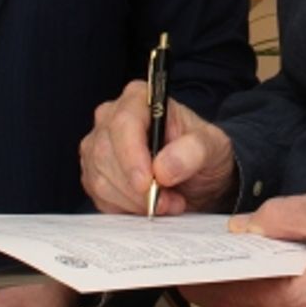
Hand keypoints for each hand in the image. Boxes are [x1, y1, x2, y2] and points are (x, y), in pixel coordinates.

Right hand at [79, 80, 237, 214]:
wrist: (195, 174)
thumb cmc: (200, 151)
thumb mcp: (212, 146)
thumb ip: (193, 151)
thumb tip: (163, 167)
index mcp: (139, 98)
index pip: (124, 123)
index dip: (132, 156)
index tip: (148, 183)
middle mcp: (112, 116)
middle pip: (107, 154)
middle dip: (137, 188)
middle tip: (169, 201)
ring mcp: (98, 144)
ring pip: (100, 179)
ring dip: (134, 201)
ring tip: (166, 203)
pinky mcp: (93, 172)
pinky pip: (99, 197)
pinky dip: (125, 208)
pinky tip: (147, 205)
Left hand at [183, 190, 305, 306]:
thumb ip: (277, 218)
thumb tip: (242, 228)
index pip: (236, 296)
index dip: (205, 282)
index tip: (184, 272)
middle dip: (236, 281)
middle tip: (221, 255)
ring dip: (266, 291)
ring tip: (266, 258)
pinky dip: (290, 302)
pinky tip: (296, 277)